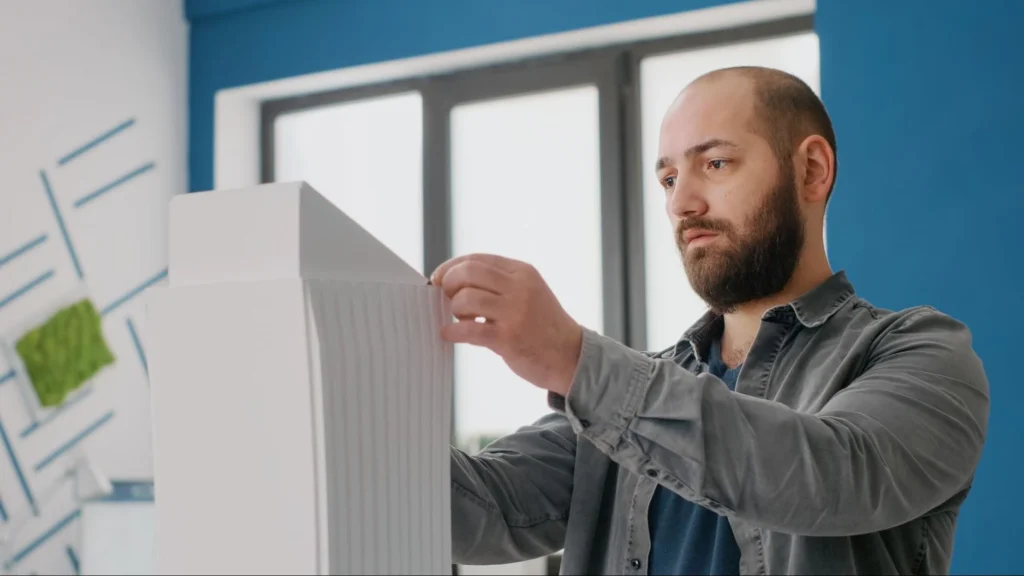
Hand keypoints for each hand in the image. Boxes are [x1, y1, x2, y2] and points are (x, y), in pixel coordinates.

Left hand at [431, 253, 582, 396]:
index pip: (477, 259)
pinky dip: (452, 331)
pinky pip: (468, 330)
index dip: (452, 267)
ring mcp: (515, 312)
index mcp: (523, 272)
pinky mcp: (508, 338)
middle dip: (449, 283)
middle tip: (448, 298)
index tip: (439, 278)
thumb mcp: (529, 292)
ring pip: (466, 298)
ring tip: (462, 318)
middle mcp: (520, 287)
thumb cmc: (542, 325)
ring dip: (455, 309)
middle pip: (468, 272)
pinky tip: (449, 334)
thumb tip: (454, 278)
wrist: (570, 355)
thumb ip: (499, 283)